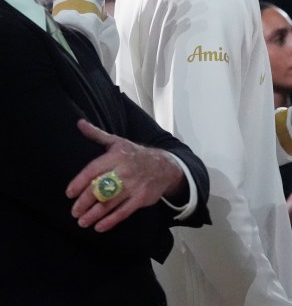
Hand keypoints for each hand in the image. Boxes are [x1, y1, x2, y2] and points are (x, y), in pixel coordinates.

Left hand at [66, 119, 184, 232]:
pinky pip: (123, 212)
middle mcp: (125, 170)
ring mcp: (134, 185)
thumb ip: (97, 134)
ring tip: (82, 222)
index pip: (93, 170)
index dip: (79, 182)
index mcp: (117, 155)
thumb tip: (79, 123)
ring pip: (109, 203)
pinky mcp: (141, 198)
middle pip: (99, 188)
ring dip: (93, 215)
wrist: (164, 165)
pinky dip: (110, 221)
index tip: (69, 193)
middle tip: (74, 212)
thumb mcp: (118, 142)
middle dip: (84, 202)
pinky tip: (99, 227)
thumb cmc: (135, 154)